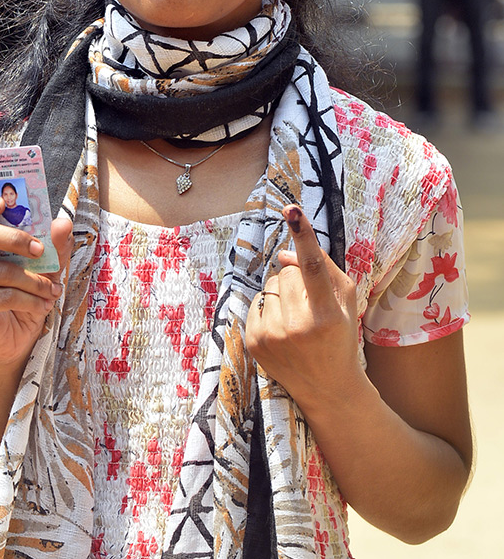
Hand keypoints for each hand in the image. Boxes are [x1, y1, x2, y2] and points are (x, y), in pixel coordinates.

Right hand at [0, 190, 72, 369]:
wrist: (15, 338)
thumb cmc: (25, 293)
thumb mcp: (45, 265)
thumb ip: (54, 243)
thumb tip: (62, 223)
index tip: (2, 203)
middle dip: (15, 237)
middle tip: (40, 250)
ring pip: (1, 270)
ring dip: (36, 281)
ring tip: (53, 291)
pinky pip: (3, 296)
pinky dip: (31, 300)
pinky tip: (42, 306)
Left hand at [246, 205, 361, 414]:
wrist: (327, 389)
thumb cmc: (340, 337)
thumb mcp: (345, 302)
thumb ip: (322, 268)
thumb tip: (285, 252)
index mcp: (327, 315)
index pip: (312, 267)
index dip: (303, 236)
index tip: (292, 210)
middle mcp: (298, 327)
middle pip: (287, 272)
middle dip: (297, 281)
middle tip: (310, 307)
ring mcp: (272, 336)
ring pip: (270, 285)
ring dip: (281, 294)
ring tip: (297, 320)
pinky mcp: (254, 342)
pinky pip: (256, 302)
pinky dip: (268, 308)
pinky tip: (282, 328)